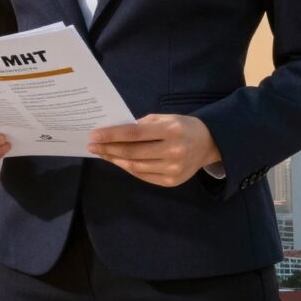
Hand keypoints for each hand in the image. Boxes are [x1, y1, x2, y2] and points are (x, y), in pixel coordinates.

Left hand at [87, 114, 221, 186]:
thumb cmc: (180, 127)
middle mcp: (173, 151)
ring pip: (135, 166)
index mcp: (171, 130)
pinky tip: (117, 160)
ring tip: (102, 153)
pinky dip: (127, 168)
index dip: (111, 135)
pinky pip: (142, 175)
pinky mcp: (171, 182)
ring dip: (114, 159)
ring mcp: (173, 169)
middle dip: (108, 148)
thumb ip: (140, 126)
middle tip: (92, 145)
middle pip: (132, 152)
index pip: (134, 134)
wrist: (208, 144)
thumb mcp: (163, 119)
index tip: (94, 135)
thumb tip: (112, 133)